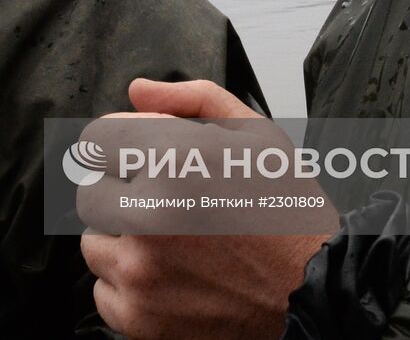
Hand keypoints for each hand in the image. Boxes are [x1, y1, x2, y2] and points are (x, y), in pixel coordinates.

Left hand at [79, 79, 334, 339]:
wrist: (318, 294)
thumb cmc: (289, 212)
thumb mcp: (256, 134)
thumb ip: (192, 100)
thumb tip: (137, 92)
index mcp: (174, 161)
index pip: (99, 139)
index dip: (124, 146)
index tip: (142, 160)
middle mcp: (149, 215)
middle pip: (91, 192)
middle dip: (122, 192)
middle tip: (165, 204)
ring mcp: (140, 272)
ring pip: (94, 243)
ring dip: (123, 240)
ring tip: (172, 243)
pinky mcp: (139, 318)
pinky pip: (104, 292)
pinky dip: (129, 286)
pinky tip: (171, 276)